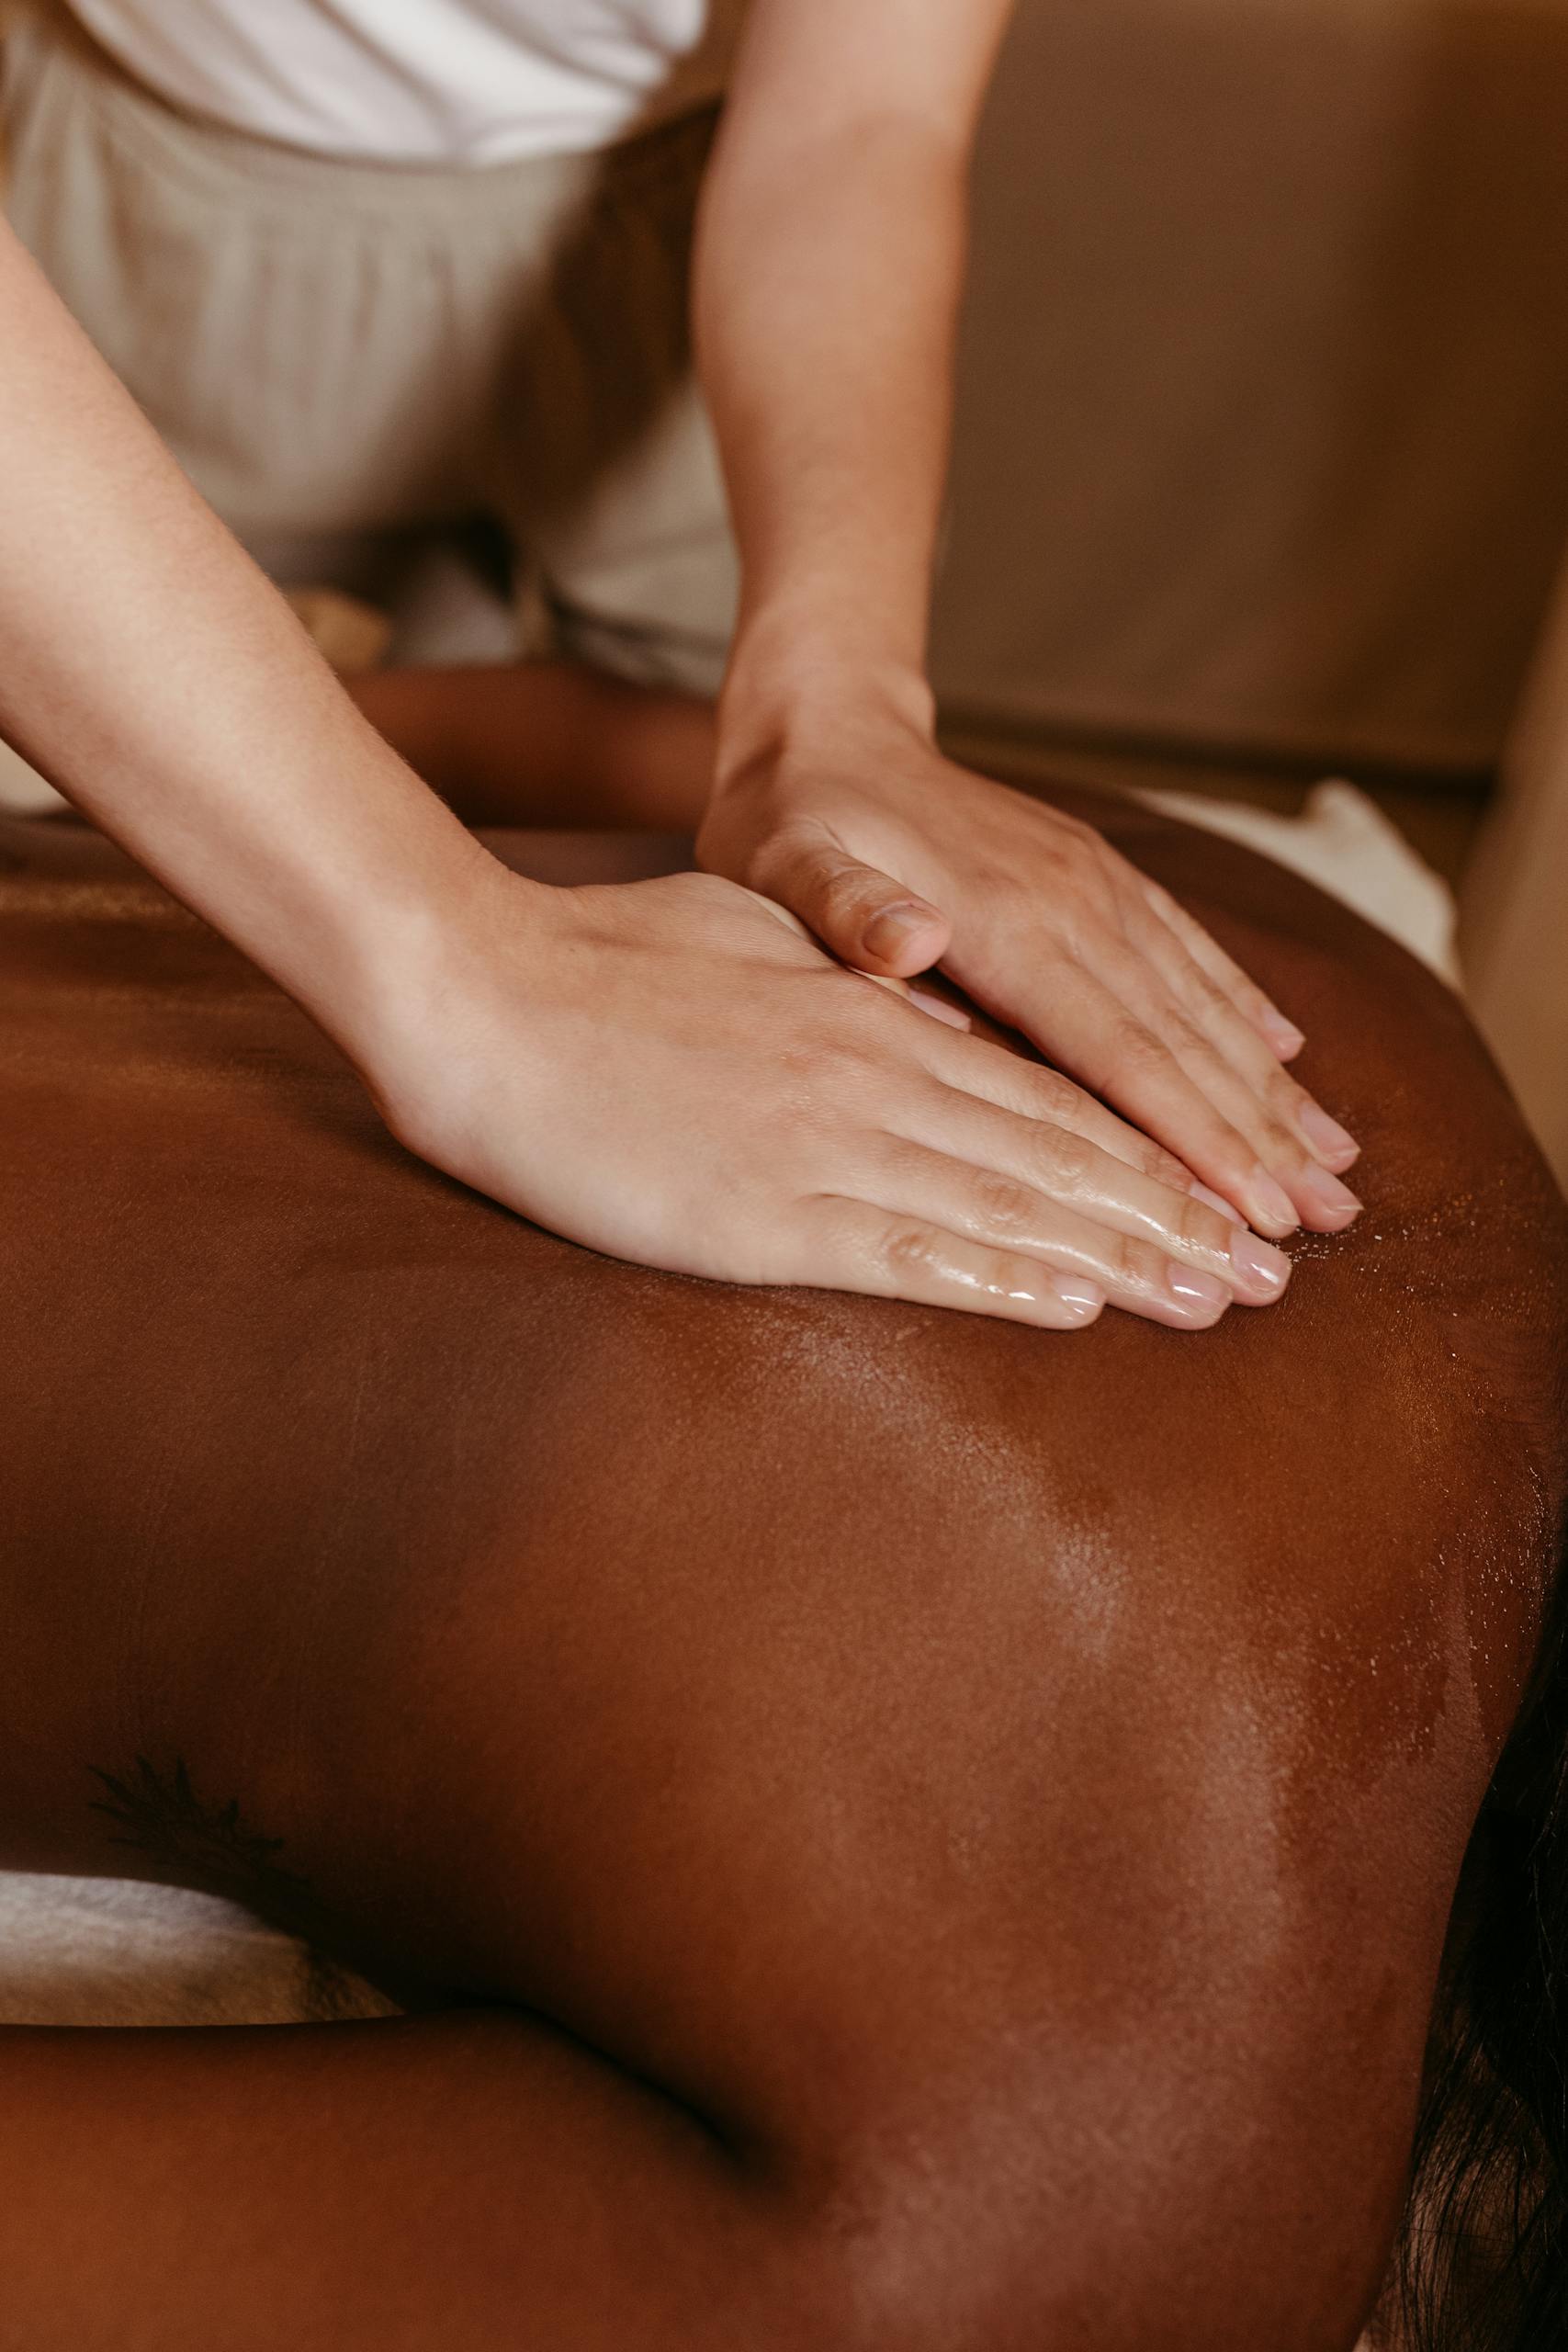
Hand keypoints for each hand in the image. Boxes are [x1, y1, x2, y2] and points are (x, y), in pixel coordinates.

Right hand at [363, 863, 1293, 1332]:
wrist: (480, 996)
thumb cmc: (604, 958)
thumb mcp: (752, 937)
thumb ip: (849, 980)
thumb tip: (919, 1000)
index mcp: (875, 1012)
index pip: (1044, 1088)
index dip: (1146, 1144)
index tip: (1223, 1189)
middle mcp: (876, 1073)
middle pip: (1058, 1151)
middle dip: (1174, 1213)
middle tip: (1273, 1270)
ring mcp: (825, 1144)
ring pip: (1011, 1204)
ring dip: (1124, 1256)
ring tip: (1218, 1299)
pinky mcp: (763, 1215)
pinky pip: (910, 1251)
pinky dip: (1006, 1278)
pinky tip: (1078, 1304)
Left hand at [697, 708, 1361, 1241]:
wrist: (827, 729)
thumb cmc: (793, 821)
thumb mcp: (786, 863)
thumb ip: (843, 908)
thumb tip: (908, 937)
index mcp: (1007, 925)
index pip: (1120, 1054)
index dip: (1192, 1138)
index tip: (1250, 1213)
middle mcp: (1073, 905)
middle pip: (1185, 1042)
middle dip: (1263, 1139)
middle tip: (1329, 1226)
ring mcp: (1093, 886)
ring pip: (1203, 1005)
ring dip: (1273, 1089)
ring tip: (1336, 1168)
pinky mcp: (1095, 875)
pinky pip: (1187, 951)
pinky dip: (1243, 1009)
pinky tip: (1285, 1056)